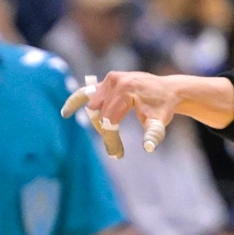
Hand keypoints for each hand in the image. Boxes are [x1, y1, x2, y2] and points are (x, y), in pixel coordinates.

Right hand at [63, 72, 233, 157]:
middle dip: (106, 132)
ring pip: (93, 107)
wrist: (167, 90)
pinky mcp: (106, 81)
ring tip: (112, 134)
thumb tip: (149, 147)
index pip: (110, 119)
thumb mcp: (160, 122)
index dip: (111, 139)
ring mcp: (109, 80)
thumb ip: (153, 134)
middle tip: (117, 149)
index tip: (116, 154)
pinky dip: (76, 101)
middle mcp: (115, 81)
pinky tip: (66, 112)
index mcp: (126, 90)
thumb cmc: (163, 107)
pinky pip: (86, 92)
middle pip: (99, 114)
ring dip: (98, 123)